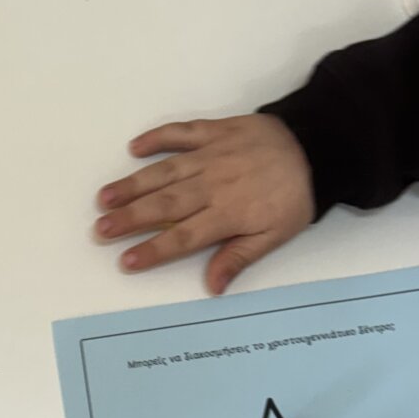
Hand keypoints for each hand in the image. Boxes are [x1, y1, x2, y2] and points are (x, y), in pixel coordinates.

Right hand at [94, 114, 315, 293]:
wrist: (318, 147)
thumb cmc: (295, 197)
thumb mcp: (274, 236)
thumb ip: (238, 258)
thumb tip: (212, 287)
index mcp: (227, 214)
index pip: (182, 236)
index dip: (152, 249)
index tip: (125, 261)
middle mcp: (213, 185)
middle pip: (164, 205)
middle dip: (129, 218)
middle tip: (100, 229)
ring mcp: (211, 155)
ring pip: (164, 172)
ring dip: (133, 184)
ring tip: (104, 197)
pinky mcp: (215, 131)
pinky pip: (181, 132)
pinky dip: (158, 137)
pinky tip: (134, 147)